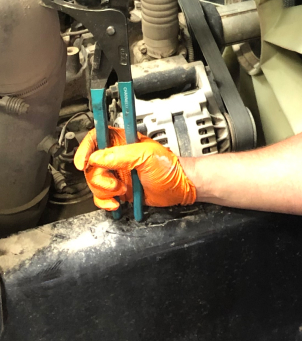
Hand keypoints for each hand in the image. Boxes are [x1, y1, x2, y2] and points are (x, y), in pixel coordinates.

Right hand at [74, 127, 196, 209]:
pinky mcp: (116, 189)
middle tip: (116, 184)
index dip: (85, 148)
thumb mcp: (147, 156)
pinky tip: (117, 203)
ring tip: (123, 191)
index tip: (83, 163)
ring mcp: (115, 173)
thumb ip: (122, 155)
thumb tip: (97, 157)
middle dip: (100, 179)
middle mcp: (116, 156)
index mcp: (123, 141)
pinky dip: (105, 202)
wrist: (178, 188)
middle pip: (91, 166)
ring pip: (93, 183)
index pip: (96, 137)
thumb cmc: (169, 168)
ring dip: (106, 192)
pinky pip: (100, 197)